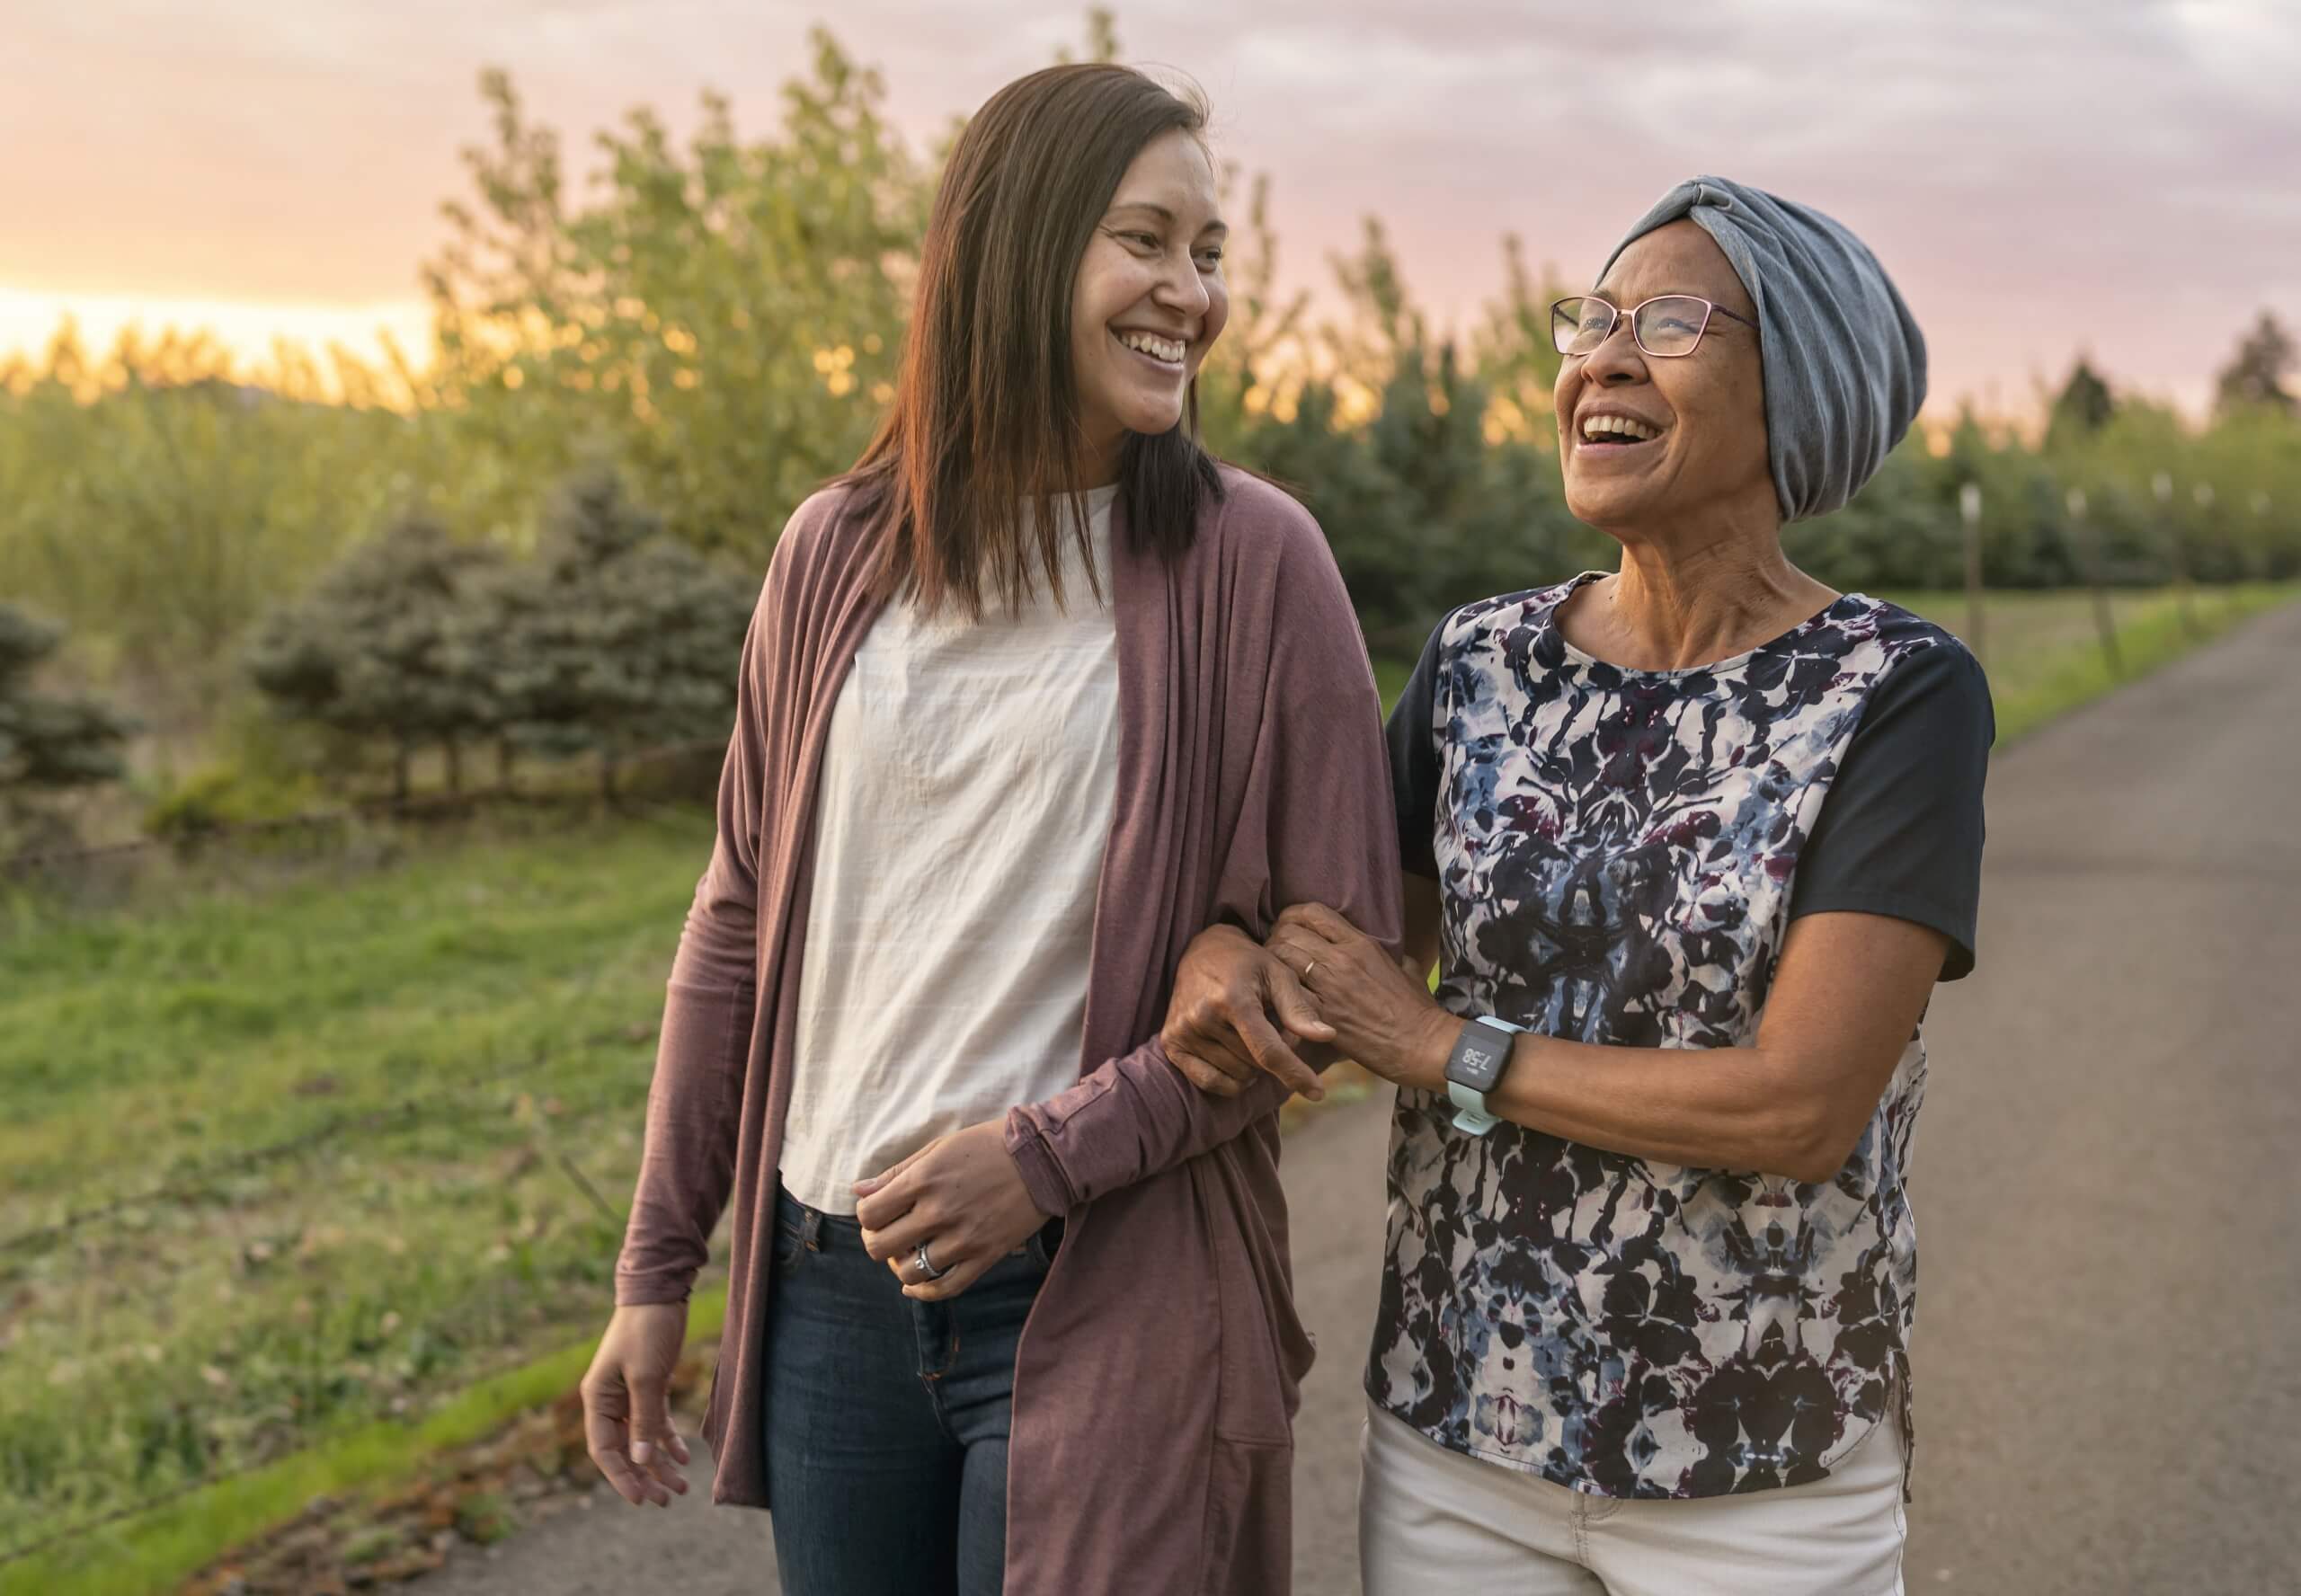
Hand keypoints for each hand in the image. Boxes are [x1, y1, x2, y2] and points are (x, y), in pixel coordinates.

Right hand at [579, 1302, 693, 1506]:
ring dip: (659, 1463)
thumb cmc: (647, 1329)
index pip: (604, 1450)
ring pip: (642, 1439)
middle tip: (666, 1500)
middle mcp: (609, 1401)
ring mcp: (628, 1394)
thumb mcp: (646, 1376)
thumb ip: (643, 1419)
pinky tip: (684, 1456)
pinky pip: (655, 1421)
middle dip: (644, 1476)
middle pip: (624, 1450)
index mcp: (597, 1399)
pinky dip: (668, 1439)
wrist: (660, 1291)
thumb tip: (640, 1459)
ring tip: (681, 1487)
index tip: (641, 1500)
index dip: (621, 1477)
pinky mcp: (649, 1385)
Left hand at [853, 1121, 1050, 1300]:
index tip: (878, 1211)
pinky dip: (923, 1293)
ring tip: (910, 1252)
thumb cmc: (989, 1146)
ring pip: (909, 1273)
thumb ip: (896, 1173)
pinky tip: (916, 1286)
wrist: (1044, 1159)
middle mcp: (939, 1212)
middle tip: (890, 1233)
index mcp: (924, 1180)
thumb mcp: (939, 1148)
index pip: (869, 1214)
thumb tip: (858, 1191)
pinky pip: (945, 1289)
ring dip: (901, 1266)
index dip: (866, 1216)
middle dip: (877, 1242)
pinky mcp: (985, 1256)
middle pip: (881, 1247)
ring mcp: (963, 1239)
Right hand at [1160, 923, 1336, 1099]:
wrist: (1203, 951)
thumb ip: (1300, 1008)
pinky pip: (1211, 1083)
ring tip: (1248, 1033)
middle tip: (1269, 1028)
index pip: (1268, 1051)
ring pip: (1236, 1076)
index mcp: (1233, 999)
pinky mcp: (1171, 1043)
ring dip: (1252, 1065)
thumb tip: (1327, 1036)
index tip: (1319, 1093)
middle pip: (1255, 1066)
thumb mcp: (1279, 974)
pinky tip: (1233, 1054)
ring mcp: (1183, 1031)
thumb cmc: (1248, 963)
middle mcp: (1203, 1017)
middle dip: (1272, 1055)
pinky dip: (1230, 1079)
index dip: (1296, 1074)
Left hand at [1266, 903, 1458, 1089]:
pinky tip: (1278, 1000)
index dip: (1292, 916)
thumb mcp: (1408, 969)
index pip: (1312, 912)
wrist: (1421, 1045)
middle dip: (1275, 939)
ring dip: (1271, 963)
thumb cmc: (1418, 1009)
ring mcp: (1329, 986)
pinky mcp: (1320, 1015)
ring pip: (1281, 957)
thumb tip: (1388, 953)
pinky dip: (1277, 993)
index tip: (1289, 928)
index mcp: (1361, 943)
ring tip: (1273, 975)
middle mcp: (1341, 959)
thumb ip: (1391, 955)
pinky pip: (1285, 992)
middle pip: (1288, 931)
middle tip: (1275, 954)